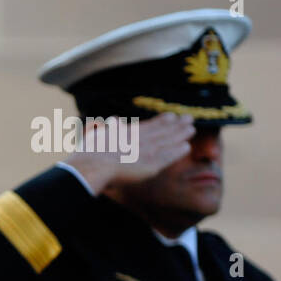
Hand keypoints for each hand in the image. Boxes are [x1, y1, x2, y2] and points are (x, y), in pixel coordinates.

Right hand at [65, 113, 194, 193]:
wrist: (94, 165)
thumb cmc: (88, 154)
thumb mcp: (95, 135)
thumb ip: (105, 129)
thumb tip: (109, 120)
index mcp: (127, 133)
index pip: (149, 126)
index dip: (161, 121)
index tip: (171, 116)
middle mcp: (140, 139)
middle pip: (162, 130)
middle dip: (176, 124)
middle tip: (189, 118)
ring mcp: (147, 151)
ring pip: (168, 140)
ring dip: (181, 134)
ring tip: (192, 129)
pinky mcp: (152, 164)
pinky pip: (168, 156)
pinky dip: (177, 151)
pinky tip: (186, 147)